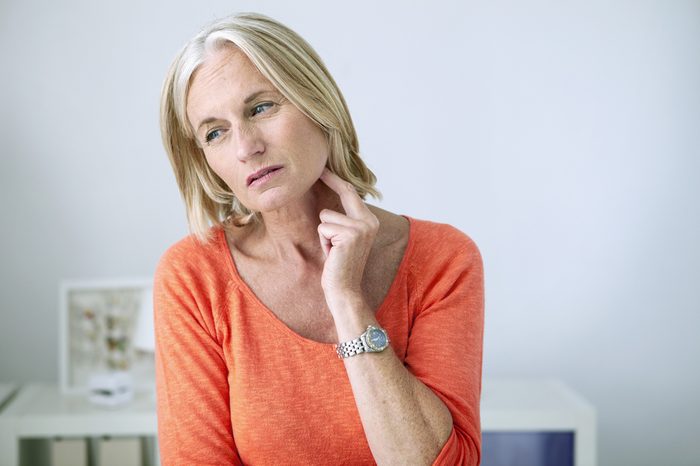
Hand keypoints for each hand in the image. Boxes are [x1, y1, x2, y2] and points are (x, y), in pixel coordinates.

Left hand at [318, 168, 378, 308]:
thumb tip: (329, 201)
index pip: (352, 194)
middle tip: (320, 168)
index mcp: (370, 221)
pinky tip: (332, 255)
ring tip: (332, 250)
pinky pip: (323, 228)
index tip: (325, 168)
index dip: (337, 180)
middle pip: (344, 193)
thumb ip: (343, 221)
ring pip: (326, 216)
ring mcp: (361, 227)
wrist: (345, 290)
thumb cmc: (340, 266)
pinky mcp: (349, 234)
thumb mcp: (344, 239)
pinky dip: (323, 242)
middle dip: (330, 180)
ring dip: (323, 234)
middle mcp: (369, 221)